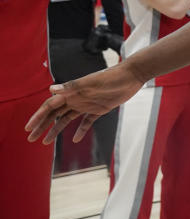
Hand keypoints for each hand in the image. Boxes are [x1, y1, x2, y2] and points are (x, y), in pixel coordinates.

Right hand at [26, 64, 143, 144]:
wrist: (132, 76)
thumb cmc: (111, 77)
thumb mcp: (91, 82)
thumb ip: (71, 87)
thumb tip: (51, 89)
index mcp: (72, 92)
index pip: (50, 106)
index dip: (38, 117)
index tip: (28, 128)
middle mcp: (76, 99)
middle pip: (54, 114)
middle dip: (42, 126)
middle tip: (30, 139)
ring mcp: (87, 104)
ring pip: (66, 119)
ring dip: (56, 130)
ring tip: (45, 142)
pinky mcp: (99, 109)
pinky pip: (86, 122)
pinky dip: (80, 130)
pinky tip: (75, 139)